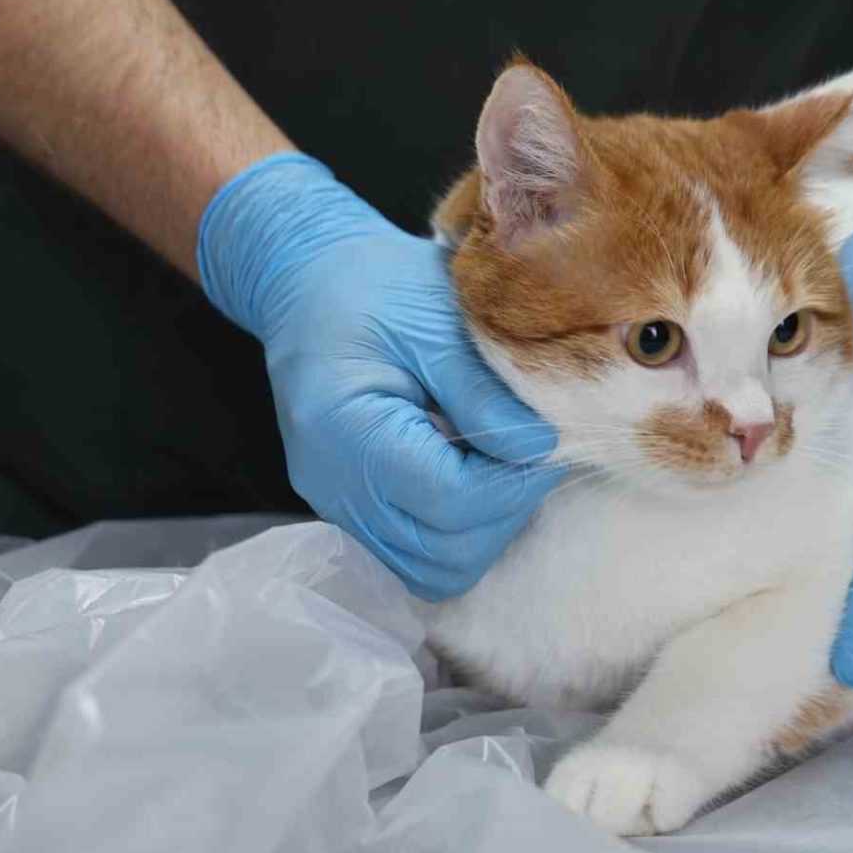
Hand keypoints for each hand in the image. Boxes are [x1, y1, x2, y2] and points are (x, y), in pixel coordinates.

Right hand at [197, 154, 561, 598]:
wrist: (309, 282)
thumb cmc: (374, 287)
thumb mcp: (436, 322)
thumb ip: (484, 394)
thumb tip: (539, 451)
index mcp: (348, 430)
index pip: (450, 500)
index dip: (512, 483)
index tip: (544, 442)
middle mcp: (334, 485)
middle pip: (444, 552)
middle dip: (502, 510)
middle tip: (527, 454)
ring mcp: (338, 505)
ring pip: (432, 570)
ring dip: (483, 529)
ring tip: (500, 466)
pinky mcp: (351, 509)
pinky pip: (415, 552)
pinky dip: (457, 529)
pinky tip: (473, 475)